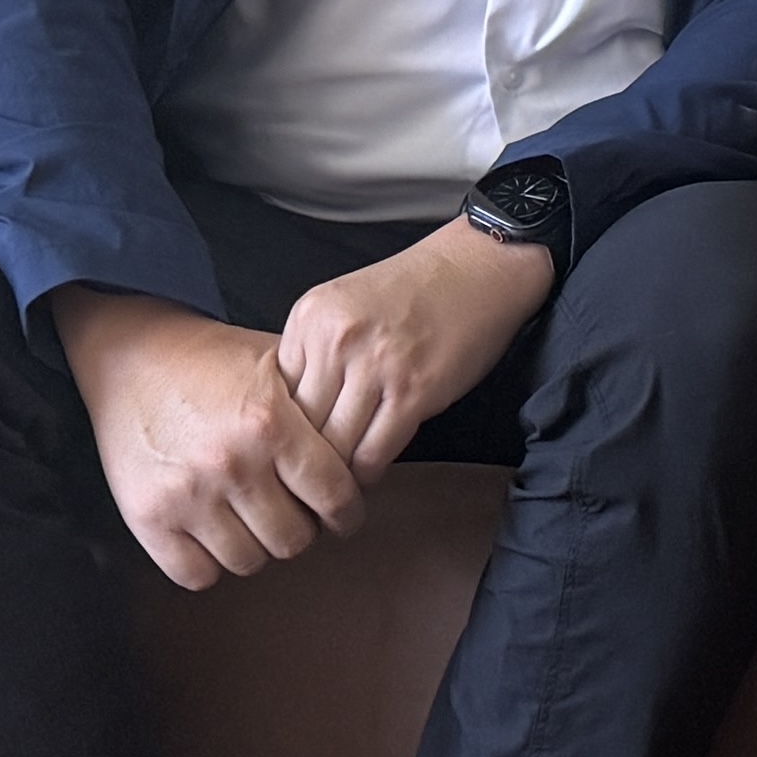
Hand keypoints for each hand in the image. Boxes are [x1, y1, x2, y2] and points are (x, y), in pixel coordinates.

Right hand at [54, 288, 370, 587]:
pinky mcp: (146, 518)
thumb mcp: (279, 363)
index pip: (333, 496)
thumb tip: (371, 443)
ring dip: (259, 546)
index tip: (345, 514)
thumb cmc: (212, 361)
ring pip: (249, 561)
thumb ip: (322, 405)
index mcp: (270, 423)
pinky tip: (219, 535)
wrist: (131, 357)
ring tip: (258, 521)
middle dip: (303, 529)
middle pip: (294, 539)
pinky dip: (212, 563)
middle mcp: (231, 464)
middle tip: (298, 515)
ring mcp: (186, 495)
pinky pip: (196, 575)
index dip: (348, 512)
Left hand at [274, 220, 553, 474]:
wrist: (481, 264)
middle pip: (299, 427)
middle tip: (302, 488)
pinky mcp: (414, 390)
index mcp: (309, 318)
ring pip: (333, 448)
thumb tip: (292, 419)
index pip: (274, 398)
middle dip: (300, 463)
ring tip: (334, 492)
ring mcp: (376, 365)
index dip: (279, 435)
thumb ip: (314, 352)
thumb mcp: (344, 304)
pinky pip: (373, 453)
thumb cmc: (417, 289)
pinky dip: (368, 473)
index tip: (286, 457)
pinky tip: (369, 474)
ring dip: (334, 477)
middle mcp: (336, 340)